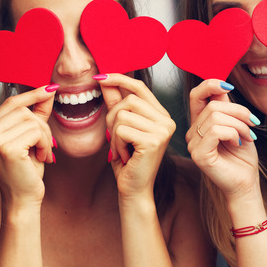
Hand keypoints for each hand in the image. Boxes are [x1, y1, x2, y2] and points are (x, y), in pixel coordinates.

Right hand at [0, 85, 55, 208]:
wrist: (22, 200)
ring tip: (43, 153)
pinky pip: (36, 132)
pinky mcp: (7, 149)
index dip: (32, 94)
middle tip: (46, 145)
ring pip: (31, 120)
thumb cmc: (25, 173)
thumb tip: (47, 91)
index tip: (50, 89)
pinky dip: (45, 144)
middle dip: (42, 125)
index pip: (11, 102)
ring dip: (45, 136)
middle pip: (23, 109)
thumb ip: (36, 115)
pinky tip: (42, 158)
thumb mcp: (30, 139)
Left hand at [98, 74, 174, 199]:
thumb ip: (115, 104)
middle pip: (128, 100)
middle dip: (112, 117)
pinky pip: (122, 129)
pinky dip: (116, 143)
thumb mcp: (119, 128)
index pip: (139, 87)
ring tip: (122, 149)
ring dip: (114, 133)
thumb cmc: (127, 160)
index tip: (100, 77)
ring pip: (123, 114)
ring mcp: (163, 130)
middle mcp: (167, 121)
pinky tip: (124, 155)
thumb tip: (105, 80)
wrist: (133, 189)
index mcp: (161, 115)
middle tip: (115, 139)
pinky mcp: (154, 141)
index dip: (119, 79)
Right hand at [186, 79, 259, 199]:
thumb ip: (227, 107)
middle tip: (252, 126)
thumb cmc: (242, 156)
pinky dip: (233, 134)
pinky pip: (216, 131)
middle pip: (213, 105)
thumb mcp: (237, 124)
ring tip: (247, 137)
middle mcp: (192, 133)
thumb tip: (222, 84)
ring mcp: (193, 144)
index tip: (229, 86)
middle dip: (239, 112)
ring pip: (216, 117)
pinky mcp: (199, 155)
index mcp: (200, 124)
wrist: (246, 183)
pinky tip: (238, 144)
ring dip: (239, 125)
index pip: (196, 95)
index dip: (210, 84)